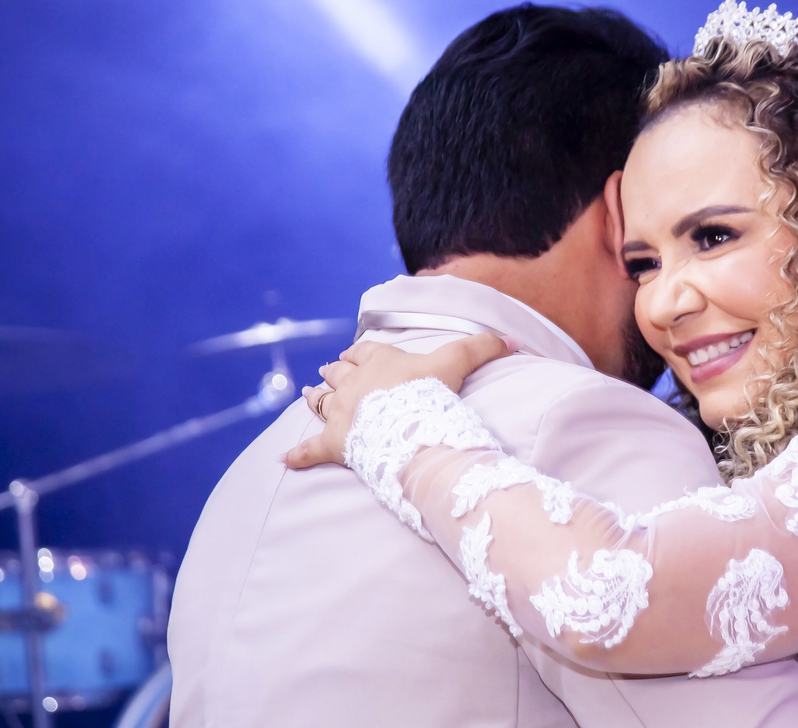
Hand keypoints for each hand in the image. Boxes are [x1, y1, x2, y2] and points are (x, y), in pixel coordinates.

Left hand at [283, 334, 517, 469]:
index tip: (354, 352)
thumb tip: (512, 339)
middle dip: (335, 371)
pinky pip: (309, 450)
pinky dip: (297, 454)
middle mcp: (355, 383)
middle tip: (329, 371)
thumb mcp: (459, 362)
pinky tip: (284, 459)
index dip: (360, 351)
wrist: (411, 429)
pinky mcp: (333, 443)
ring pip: (320, 401)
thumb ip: (483, 347)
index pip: (364, 350)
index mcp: (380, 361)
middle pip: (338, 372)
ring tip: (307, 394)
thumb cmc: (432, 395)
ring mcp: (341, 413)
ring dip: (313, 397)